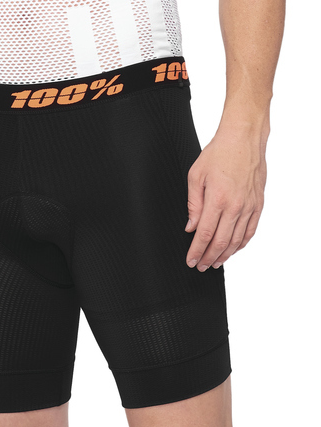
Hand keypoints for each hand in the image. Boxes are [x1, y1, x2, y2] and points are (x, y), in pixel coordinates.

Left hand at [185, 122, 266, 270]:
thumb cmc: (218, 154)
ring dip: (224, 255)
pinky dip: (241, 243)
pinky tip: (233, 249)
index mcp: (217, 199)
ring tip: (215, 263)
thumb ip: (193, 204)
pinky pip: (250, 230)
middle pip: (220, 241)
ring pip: (236, 240)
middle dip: (208, 257)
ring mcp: (249, 206)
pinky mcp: (258, 204)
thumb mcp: (195, 176)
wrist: (244, 138)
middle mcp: (235, 206)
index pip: (204, 234)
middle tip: (201, 266)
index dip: (197, 251)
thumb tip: (190, 227)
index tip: (191, 261)